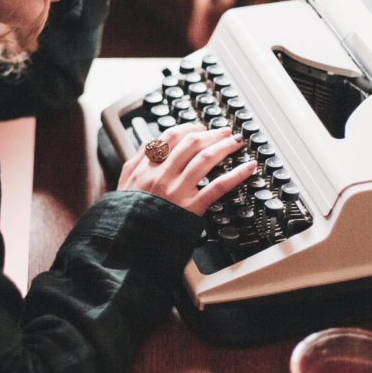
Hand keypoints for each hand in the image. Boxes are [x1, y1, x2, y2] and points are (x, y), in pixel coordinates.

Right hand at [118, 124, 256, 215]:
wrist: (130, 245)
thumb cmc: (128, 216)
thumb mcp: (124, 184)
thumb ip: (136, 162)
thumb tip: (150, 144)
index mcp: (146, 168)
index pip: (169, 137)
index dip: (189, 128)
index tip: (200, 128)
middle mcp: (162, 175)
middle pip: (191, 144)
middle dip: (211, 134)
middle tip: (224, 132)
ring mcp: (177, 191)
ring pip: (205, 159)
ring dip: (224, 147)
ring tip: (235, 143)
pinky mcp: (191, 207)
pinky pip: (218, 186)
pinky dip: (235, 174)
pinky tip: (247, 168)